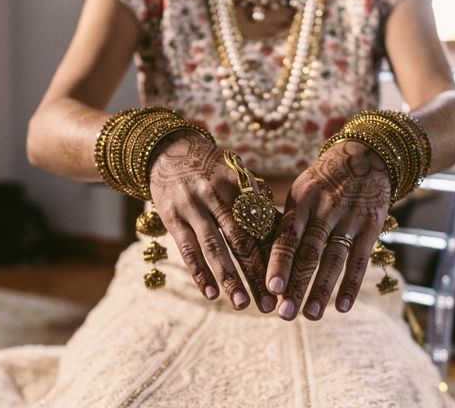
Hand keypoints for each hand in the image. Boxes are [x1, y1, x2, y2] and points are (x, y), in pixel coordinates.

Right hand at [149, 131, 276, 312]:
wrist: (168, 150)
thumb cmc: (212, 169)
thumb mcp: (236, 176)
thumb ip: (256, 204)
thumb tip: (283, 236)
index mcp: (239, 184)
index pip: (261, 225)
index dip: (274, 254)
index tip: (286, 281)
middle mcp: (216, 194)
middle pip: (240, 240)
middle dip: (256, 274)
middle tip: (269, 304)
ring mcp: (192, 205)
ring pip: (213, 247)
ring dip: (229, 278)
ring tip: (241, 303)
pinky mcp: (171, 216)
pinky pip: (187, 249)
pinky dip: (199, 272)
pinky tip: (210, 294)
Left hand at [265, 141, 390, 320]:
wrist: (365, 156)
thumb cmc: (322, 182)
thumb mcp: (300, 192)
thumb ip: (285, 222)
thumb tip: (259, 257)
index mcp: (301, 201)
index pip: (287, 236)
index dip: (279, 262)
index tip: (270, 288)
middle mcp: (324, 209)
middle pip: (309, 252)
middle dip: (296, 284)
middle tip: (284, 313)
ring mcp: (349, 218)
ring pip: (334, 258)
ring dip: (322, 289)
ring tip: (310, 315)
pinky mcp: (371, 226)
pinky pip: (360, 259)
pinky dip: (352, 284)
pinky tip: (343, 307)